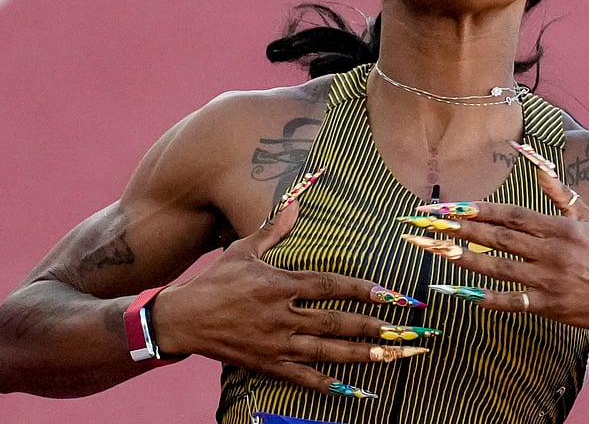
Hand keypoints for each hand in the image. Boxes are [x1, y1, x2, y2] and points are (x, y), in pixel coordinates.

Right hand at [155, 198, 431, 397]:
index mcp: (279, 285)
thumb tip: (296, 202)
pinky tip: (352, 387)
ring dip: (360, 356)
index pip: (330, 287)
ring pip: (325, 352)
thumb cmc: (216, 281)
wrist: (183, 319)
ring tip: (390, 358)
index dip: (363, 290)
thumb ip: (274, 229)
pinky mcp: (267, 364)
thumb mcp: (244, 249)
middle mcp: (281, 316)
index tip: (391, 294)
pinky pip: (302, 377)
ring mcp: (275, 343)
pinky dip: (328, 384)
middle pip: (335, 323)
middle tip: (404, 332)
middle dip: (373, 328)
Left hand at [400, 164, 588, 329]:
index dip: (478, 209)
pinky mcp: (548, 306)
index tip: (449, 205)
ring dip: (462, 258)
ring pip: (498, 267)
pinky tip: (456, 290)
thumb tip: (537, 164)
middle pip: (498, 237)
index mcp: (560, 228)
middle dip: (459, 228)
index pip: (511, 215)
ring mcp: (548, 280)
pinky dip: (483, 297)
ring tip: (433, 249)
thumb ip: (560, 192)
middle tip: (426, 222)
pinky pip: (510, 301)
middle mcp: (551, 252)